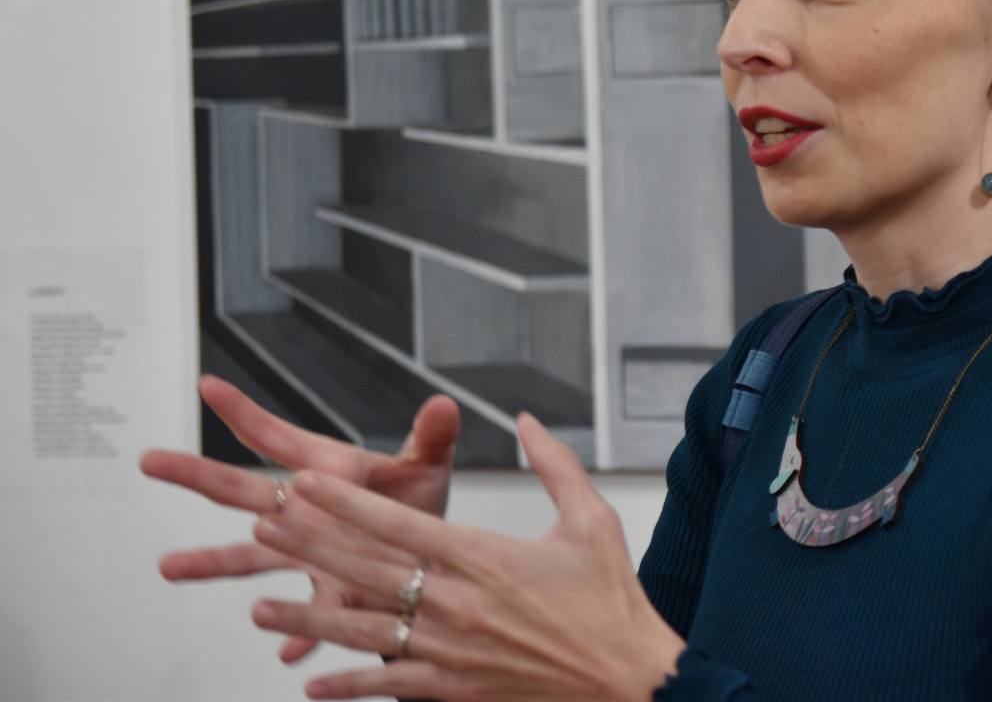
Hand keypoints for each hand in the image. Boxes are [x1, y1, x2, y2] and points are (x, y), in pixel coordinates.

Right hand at [140, 373, 461, 663]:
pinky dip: (299, 631)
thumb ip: (432, 438)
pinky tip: (287, 649)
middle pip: (241, 489)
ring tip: (169, 565)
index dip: (245, 412)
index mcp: (324, 470)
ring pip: (251, 557)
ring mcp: (307, 552)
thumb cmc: (419, 506)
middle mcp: (302, 511)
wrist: (429, 561)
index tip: (209, 385)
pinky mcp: (329, 593)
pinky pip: (310, 614)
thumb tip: (444, 404)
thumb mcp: (428, 466)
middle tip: (150, 459)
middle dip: (196, 473)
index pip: (277, 437)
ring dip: (211, 561)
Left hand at [247, 412, 686, 701]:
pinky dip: (350, 684)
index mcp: (486, 556)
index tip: (306, 483)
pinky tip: (313, 681)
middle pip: (367, 569)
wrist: (627, 677)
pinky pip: (391, 684)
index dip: (346, 502)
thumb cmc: (611, 599)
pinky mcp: (456, 688)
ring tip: (261, 606)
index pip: (399, 523)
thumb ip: (555, 465)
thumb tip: (527, 419)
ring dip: (309, 617)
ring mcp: (452, 650)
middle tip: (263, 525)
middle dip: (310, 546)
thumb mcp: (592, 519)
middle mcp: (458, 602)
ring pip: (365, 630)